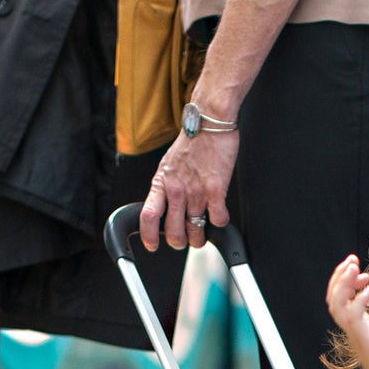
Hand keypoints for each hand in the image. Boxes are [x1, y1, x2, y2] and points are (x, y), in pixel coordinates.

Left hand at [139, 129, 240, 250]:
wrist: (208, 123)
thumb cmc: (192, 143)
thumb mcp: (168, 165)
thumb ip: (166, 187)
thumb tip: (166, 206)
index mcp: (161, 183)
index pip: (148, 217)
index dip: (149, 236)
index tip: (153, 245)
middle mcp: (176, 190)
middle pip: (174, 231)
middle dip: (180, 243)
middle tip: (185, 240)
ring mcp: (196, 191)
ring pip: (196, 230)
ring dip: (200, 237)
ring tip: (203, 234)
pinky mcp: (216, 190)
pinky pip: (218, 219)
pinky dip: (220, 223)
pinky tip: (219, 216)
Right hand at [326, 255, 368, 368]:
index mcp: (357, 325)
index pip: (341, 297)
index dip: (345, 280)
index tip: (357, 267)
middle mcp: (352, 327)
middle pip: (333, 297)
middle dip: (340, 276)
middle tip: (351, 261)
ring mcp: (356, 332)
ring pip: (336, 304)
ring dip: (344, 284)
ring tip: (355, 269)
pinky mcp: (364, 338)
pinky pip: (352, 316)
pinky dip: (358, 300)